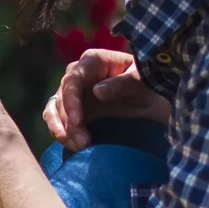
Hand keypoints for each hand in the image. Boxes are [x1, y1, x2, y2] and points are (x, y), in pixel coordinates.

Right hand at [44, 49, 170, 151]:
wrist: (154, 102)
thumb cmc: (150, 85)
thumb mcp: (142, 83)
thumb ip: (122, 84)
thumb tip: (97, 91)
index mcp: (94, 61)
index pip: (73, 78)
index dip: (71, 100)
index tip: (77, 121)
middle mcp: (79, 74)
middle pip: (62, 96)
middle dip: (69, 121)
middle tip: (84, 142)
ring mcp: (74, 93)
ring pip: (54, 109)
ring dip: (62, 129)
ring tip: (79, 146)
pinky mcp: (72, 110)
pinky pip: (56, 120)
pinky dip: (60, 133)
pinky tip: (74, 146)